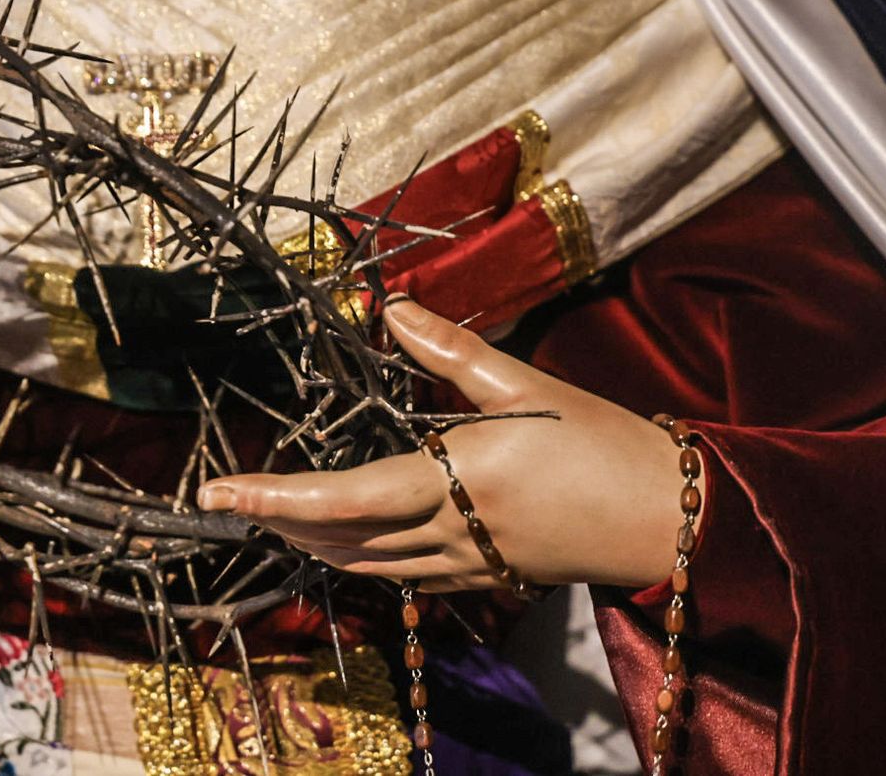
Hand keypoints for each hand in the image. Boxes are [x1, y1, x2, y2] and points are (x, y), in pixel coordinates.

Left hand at [197, 298, 694, 589]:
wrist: (667, 516)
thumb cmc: (601, 443)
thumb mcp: (524, 386)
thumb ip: (450, 351)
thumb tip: (391, 307)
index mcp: (454, 482)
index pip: (341, 499)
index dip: (273, 498)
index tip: (219, 492)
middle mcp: (451, 534)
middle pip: (341, 540)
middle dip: (280, 522)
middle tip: (232, 501)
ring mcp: (466, 564)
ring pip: (368, 564)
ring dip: (313, 544)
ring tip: (272, 520)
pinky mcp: (486, 578)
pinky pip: (404, 576)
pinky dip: (360, 558)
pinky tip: (346, 544)